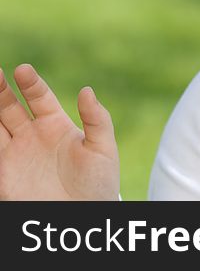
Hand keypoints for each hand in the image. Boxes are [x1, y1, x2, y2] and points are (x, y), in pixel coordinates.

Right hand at [0, 64, 119, 199]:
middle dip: (0, 90)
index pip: (39, 97)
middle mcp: (32, 136)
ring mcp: (15, 155)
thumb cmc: (98, 183)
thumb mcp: (103, 149)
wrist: (84, 216)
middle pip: (9, 107)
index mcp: (55, 125)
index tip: (22, 69)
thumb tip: (87, 90)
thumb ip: (97, 119)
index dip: (30, 83)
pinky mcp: (3, 175)